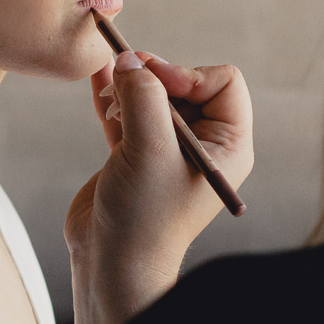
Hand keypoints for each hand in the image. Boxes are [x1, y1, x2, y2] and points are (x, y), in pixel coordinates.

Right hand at [66, 51, 252, 323]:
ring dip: (129, 89)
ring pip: (153, 98)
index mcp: (227, 146)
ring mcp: (166, 152)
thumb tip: (129, 59)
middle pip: (184, 85)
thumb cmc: (143, 217)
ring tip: (108, 96)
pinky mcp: (134, 157)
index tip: (152, 82)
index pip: (223, 82)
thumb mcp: (149, 149)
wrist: (111, 264)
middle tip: (123, 82)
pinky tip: (96, 79)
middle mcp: (202, 146)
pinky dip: (113, 98)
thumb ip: (143, 97)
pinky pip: (127, 115)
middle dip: (153, 79)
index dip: (188, 73)